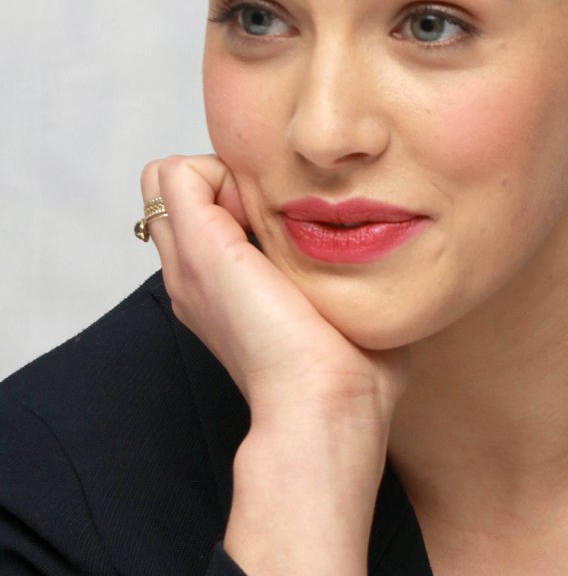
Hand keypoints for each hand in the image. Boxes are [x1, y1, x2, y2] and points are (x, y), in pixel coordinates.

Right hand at [140, 154, 408, 575]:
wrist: (323, 407)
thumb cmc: (349, 377)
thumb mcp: (344, 313)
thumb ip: (342, 279)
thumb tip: (384, 260)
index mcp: (223, 295)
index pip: (209, 217)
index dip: (248, 199)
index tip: (296, 225)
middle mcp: (195, 278)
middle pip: (185, 194)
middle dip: (234, 179)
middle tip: (282, 210)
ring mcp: (189, 263)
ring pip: (175, 178)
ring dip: (227, 173)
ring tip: (274, 210)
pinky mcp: (199, 248)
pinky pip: (176, 171)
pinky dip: (218, 167)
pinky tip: (265, 206)